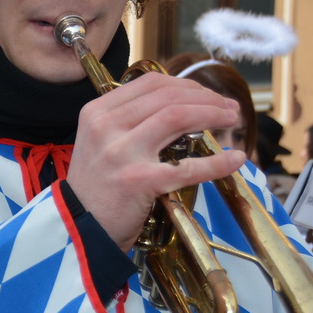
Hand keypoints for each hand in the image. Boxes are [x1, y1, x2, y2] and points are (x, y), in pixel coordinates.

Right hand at [63, 72, 246, 250]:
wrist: (77, 229)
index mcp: (98, 112)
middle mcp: (107, 126)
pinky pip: (187, 167)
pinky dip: (217, 162)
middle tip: (228, 108)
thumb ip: (128, 122)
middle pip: (169, 96)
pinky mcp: (140, 181)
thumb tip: (179, 107)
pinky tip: (235, 159)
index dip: (187, 85)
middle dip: (207, 98)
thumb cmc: (94, 188)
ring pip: (179, 116)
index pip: (150, 83)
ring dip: (213, 115)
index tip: (206, 95)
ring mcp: (122, 152)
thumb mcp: (99, 143)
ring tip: (231, 120)